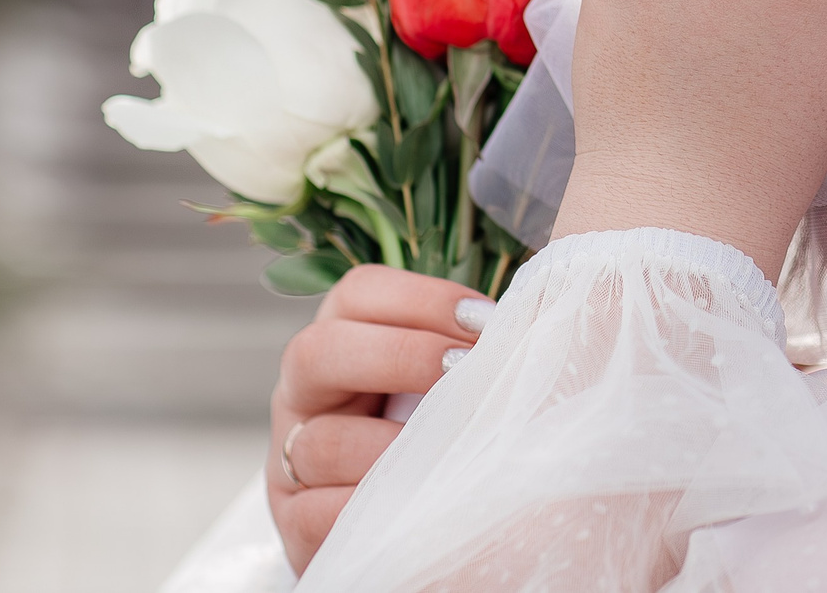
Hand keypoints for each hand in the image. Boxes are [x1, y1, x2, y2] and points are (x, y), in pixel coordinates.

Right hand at [267, 265, 488, 572]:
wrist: (407, 531)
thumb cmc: (438, 441)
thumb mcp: (446, 386)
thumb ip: (471, 350)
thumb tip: (535, 316)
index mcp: (342, 344)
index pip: (357, 295)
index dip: (422, 298)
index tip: (486, 321)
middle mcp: (305, 396)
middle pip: (315, 352)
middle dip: (401, 355)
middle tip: (464, 371)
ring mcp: (291, 462)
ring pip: (322, 441)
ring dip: (394, 446)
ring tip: (452, 453)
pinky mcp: (295, 523)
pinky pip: (321, 512)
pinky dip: (374, 507)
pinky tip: (421, 507)